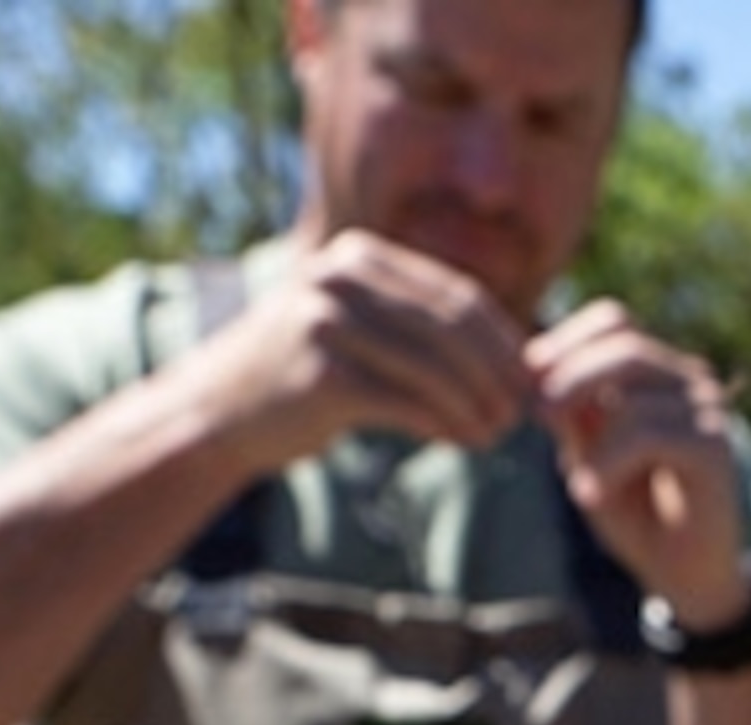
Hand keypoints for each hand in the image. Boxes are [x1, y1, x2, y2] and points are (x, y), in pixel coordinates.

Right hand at [180, 230, 536, 475]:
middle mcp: (341, 276)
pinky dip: (443, 424)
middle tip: (523, 413)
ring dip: (476, 406)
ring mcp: (326, 320)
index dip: (504, 341)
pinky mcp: (321, 372)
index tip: (531, 380)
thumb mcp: (360, 327)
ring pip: (433, 367)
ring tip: (499, 434)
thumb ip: (420, 327)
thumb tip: (516, 359)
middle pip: (451, 327)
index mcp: (360, 256)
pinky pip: (405, 401)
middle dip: (497, 374)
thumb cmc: (306, 373)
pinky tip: (464, 442)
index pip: (457, 295)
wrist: (220, 409)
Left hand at [525, 300, 750, 628]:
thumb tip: (535, 374)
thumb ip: (570, 415)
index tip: (530, 381)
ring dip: (592, 437)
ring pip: (633, 393)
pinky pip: (648, 434)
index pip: (614, 320)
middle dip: (571, 375)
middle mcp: (688, 381)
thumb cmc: (635, 512)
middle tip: (540, 414)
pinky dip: (609, 464)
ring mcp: (706, 410)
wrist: (683, 572)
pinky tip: (591, 495)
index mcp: (656, 374)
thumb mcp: (587, 455)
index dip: (566, 340)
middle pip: (624, 342)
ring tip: (579, 480)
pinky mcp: (714, 447)